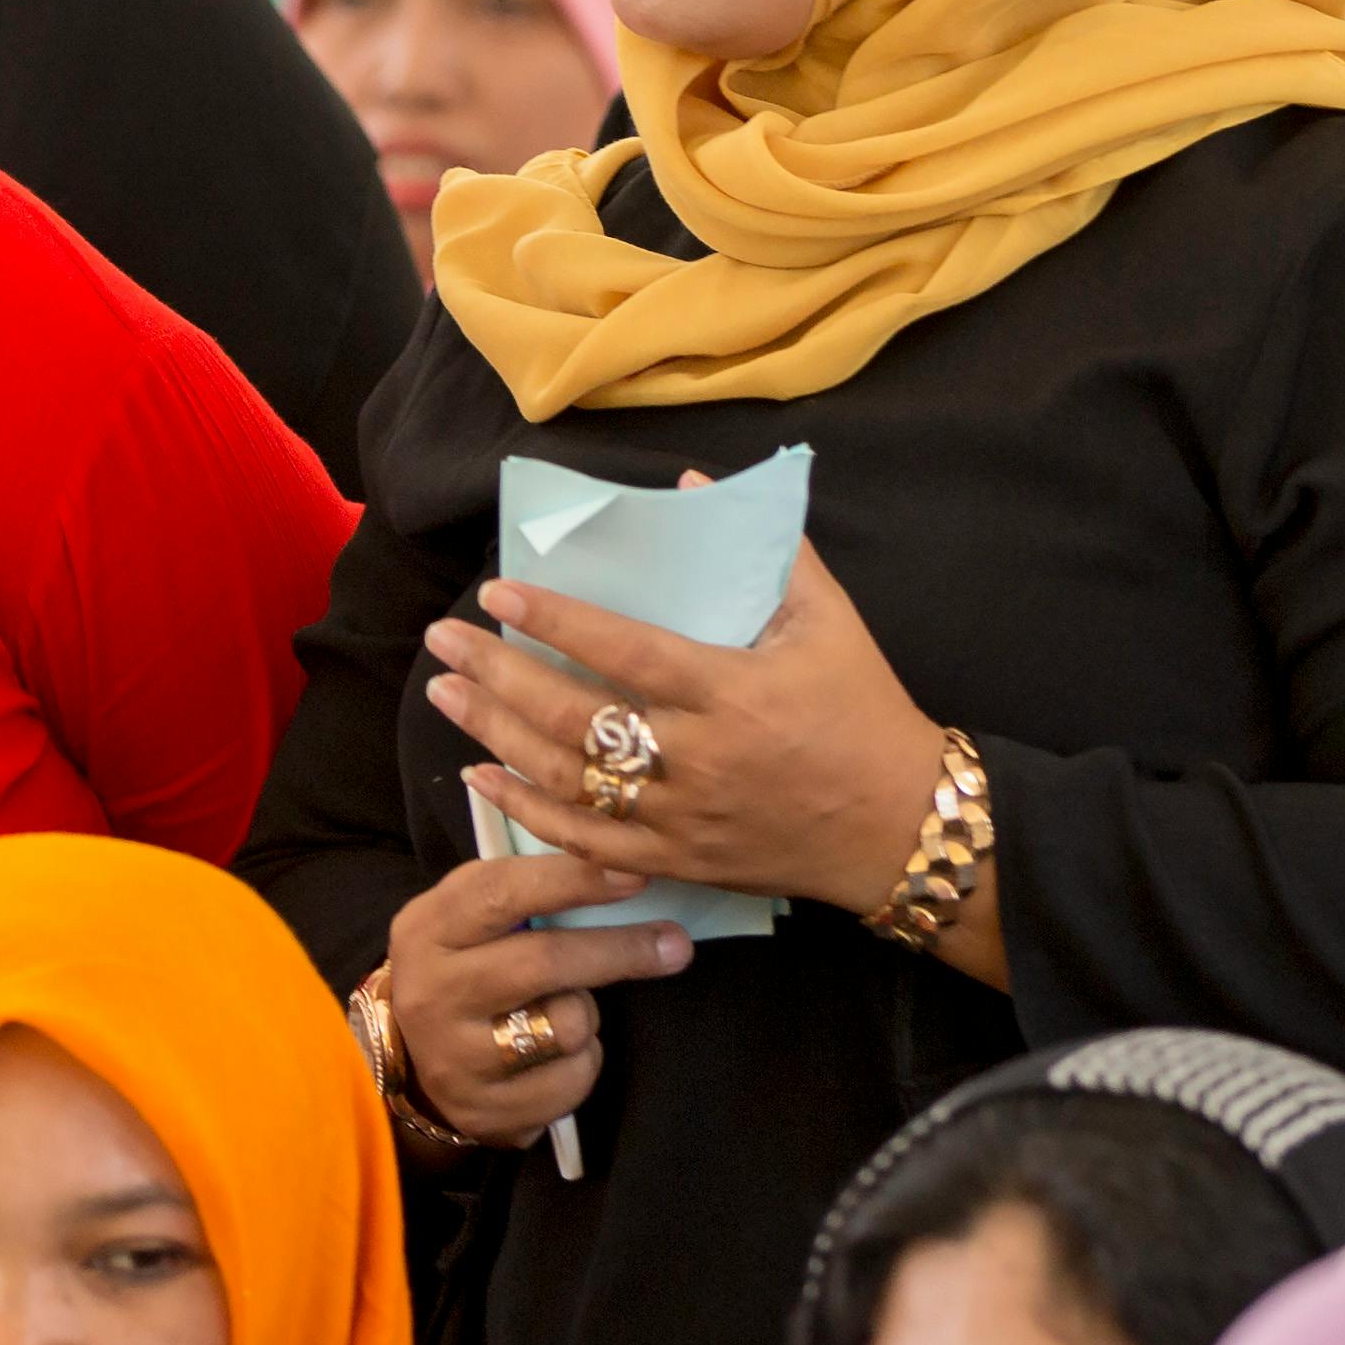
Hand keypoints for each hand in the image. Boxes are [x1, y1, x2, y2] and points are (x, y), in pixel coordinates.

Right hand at [376, 851, 695, 1149]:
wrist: (411, 1061)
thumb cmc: (462, 968)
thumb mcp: (466, 919)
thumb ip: (519, 890)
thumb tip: (615, 863)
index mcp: (427, 930)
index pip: (500, 894)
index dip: (573, 881)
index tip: (635, 876)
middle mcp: (431, 993)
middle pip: (543, 963)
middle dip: (619, 950)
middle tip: (674, 944)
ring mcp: (454, 1058)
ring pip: (566, 1026)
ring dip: (587, 1015)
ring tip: (564, 1012)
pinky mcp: (485, 1111)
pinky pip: (571, 1080)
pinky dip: (581, 1065)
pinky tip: (555, 1058)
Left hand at [426, 531, 989, 973]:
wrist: (902, 826)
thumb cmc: (865, 712)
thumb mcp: (832, 621)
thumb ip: (771, 550)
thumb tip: (694, 484)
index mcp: (733, 693)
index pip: (625, 651)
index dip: (556, 621)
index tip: (496, 593)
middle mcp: (697, 759)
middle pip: (575, 718)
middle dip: (498, 676)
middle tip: (442, 641)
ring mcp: (681, 818)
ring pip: (567, 780)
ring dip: (496, 736)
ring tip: (445, 694)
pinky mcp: (675, 861)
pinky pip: (584, 842)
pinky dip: (526, 810)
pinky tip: (482, 775)